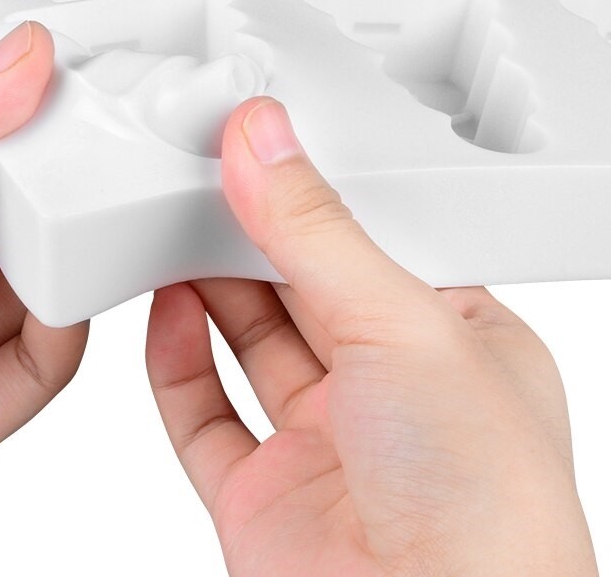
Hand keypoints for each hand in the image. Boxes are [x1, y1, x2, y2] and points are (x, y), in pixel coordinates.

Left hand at [0, 22, 87, 551]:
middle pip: (16, 247)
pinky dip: (64, 338)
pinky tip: (72, 303)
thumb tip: (22, 55)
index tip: (73, 119)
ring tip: (96, 234)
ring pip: (34, 308)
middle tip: (99, 175)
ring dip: (68, 273)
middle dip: (56, 214)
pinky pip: (34, 374)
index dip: (28, 159)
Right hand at [146, 98, 596, 575]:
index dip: (312, 195)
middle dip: (249, 233)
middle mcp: (387, 394)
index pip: (370, 243)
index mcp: (452, 344)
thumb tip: (261, 141)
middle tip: (201, 174)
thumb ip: (316, 232)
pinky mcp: (262, 494)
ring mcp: (322, 445)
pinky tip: (163, 308)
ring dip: (207, 286)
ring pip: (248, 343)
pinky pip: (204, 412)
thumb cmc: (483, 506)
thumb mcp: (401, 325)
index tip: (260, 146)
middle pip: (300, 288)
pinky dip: (176, 359)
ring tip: (169, 223)